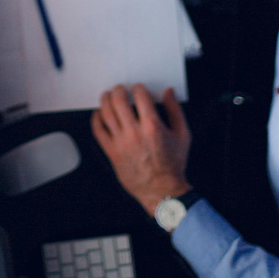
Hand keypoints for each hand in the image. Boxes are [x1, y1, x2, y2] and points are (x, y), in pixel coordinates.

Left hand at [91, 84, 190, 216]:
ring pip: (106, 113)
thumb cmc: (173, 163)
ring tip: (107, 95)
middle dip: (118, 90)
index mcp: (152, 126)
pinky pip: (98, 131)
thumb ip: (175, 110)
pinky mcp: (112, 152)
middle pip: (119, 101)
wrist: (162, 190)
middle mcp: (134, 133)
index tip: (137, 88)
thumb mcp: (182, 134)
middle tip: (119, 88)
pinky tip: (98, 113)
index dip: (137, 88)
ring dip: (105, 100)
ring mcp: (121, 143)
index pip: (140, 96)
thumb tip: (168, 91)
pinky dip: (96, 119)